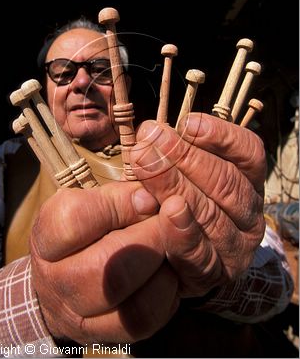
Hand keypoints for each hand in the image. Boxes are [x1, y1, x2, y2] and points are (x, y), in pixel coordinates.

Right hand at [30, 181, 178, 343]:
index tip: (147, 198)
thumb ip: (119, 195)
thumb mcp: (91, 202)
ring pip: (128, 303)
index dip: (118, 206)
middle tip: (166, 224)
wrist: (65, 277)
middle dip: (149, 240)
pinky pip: (143, 321)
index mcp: (46, 238)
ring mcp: (77, 315)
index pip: (74, 220)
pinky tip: (166, 274)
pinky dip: (165, 295)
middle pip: (106, 268)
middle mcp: (54, 281)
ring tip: (167, 249)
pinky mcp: (104, 335)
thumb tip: (148, 199)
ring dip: (160, 270)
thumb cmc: (85, 228)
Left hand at [129, 113, 265, 297]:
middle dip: (185, 156)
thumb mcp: (180, 173)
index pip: (248, 152)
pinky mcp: (214, 274)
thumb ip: (170, 154)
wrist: (178, 261)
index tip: (187, 123)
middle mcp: (249, 212)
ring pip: (212, 213)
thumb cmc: (177, 202)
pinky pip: (199, 252)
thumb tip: (149, 132)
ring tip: (147, 164)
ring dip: (176, 186)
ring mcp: (236, 246)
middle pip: (226, 181)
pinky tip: (168, 210)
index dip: (220, 136)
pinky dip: (182, 230)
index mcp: (247, 180)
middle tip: (151, 139)